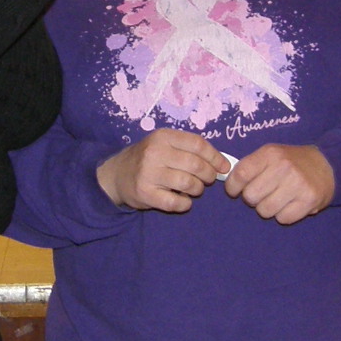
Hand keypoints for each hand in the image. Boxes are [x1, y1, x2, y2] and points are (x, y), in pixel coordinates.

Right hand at [97, 129, 227, 212]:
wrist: (117, 174)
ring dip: (197, 189)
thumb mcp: (165, 144)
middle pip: (196, 165)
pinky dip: (185, 204)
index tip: (223, 167)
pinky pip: (175, 203)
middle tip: (207, 180)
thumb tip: (222, 163)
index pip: (198, 144)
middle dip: (208, 175)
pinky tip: (183, 200)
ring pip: (188, 184)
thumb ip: (189, 150)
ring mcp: (149, 174)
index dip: (215, 157)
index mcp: (163, 137)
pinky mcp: (145, 193)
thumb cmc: (149, 158)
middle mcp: (155, 153)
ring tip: (194, 189)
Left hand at [225, 144, 334, 224]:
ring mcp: (297, 184)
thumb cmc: (293, 161)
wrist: (329, 165)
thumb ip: (251, 166)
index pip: (241, 174)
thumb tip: (227, 182)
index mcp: (271, 153)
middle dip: (253, 199)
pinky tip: (290, 204)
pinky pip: (283, 219)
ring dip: (268, 208)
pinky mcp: (308, 201)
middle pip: (251, 196)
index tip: (235, 191)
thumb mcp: (273, 154)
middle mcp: (284, 167)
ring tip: (278, 198)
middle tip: (263, 193)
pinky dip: (284, 215)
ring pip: (265, 210)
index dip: (233, 187)